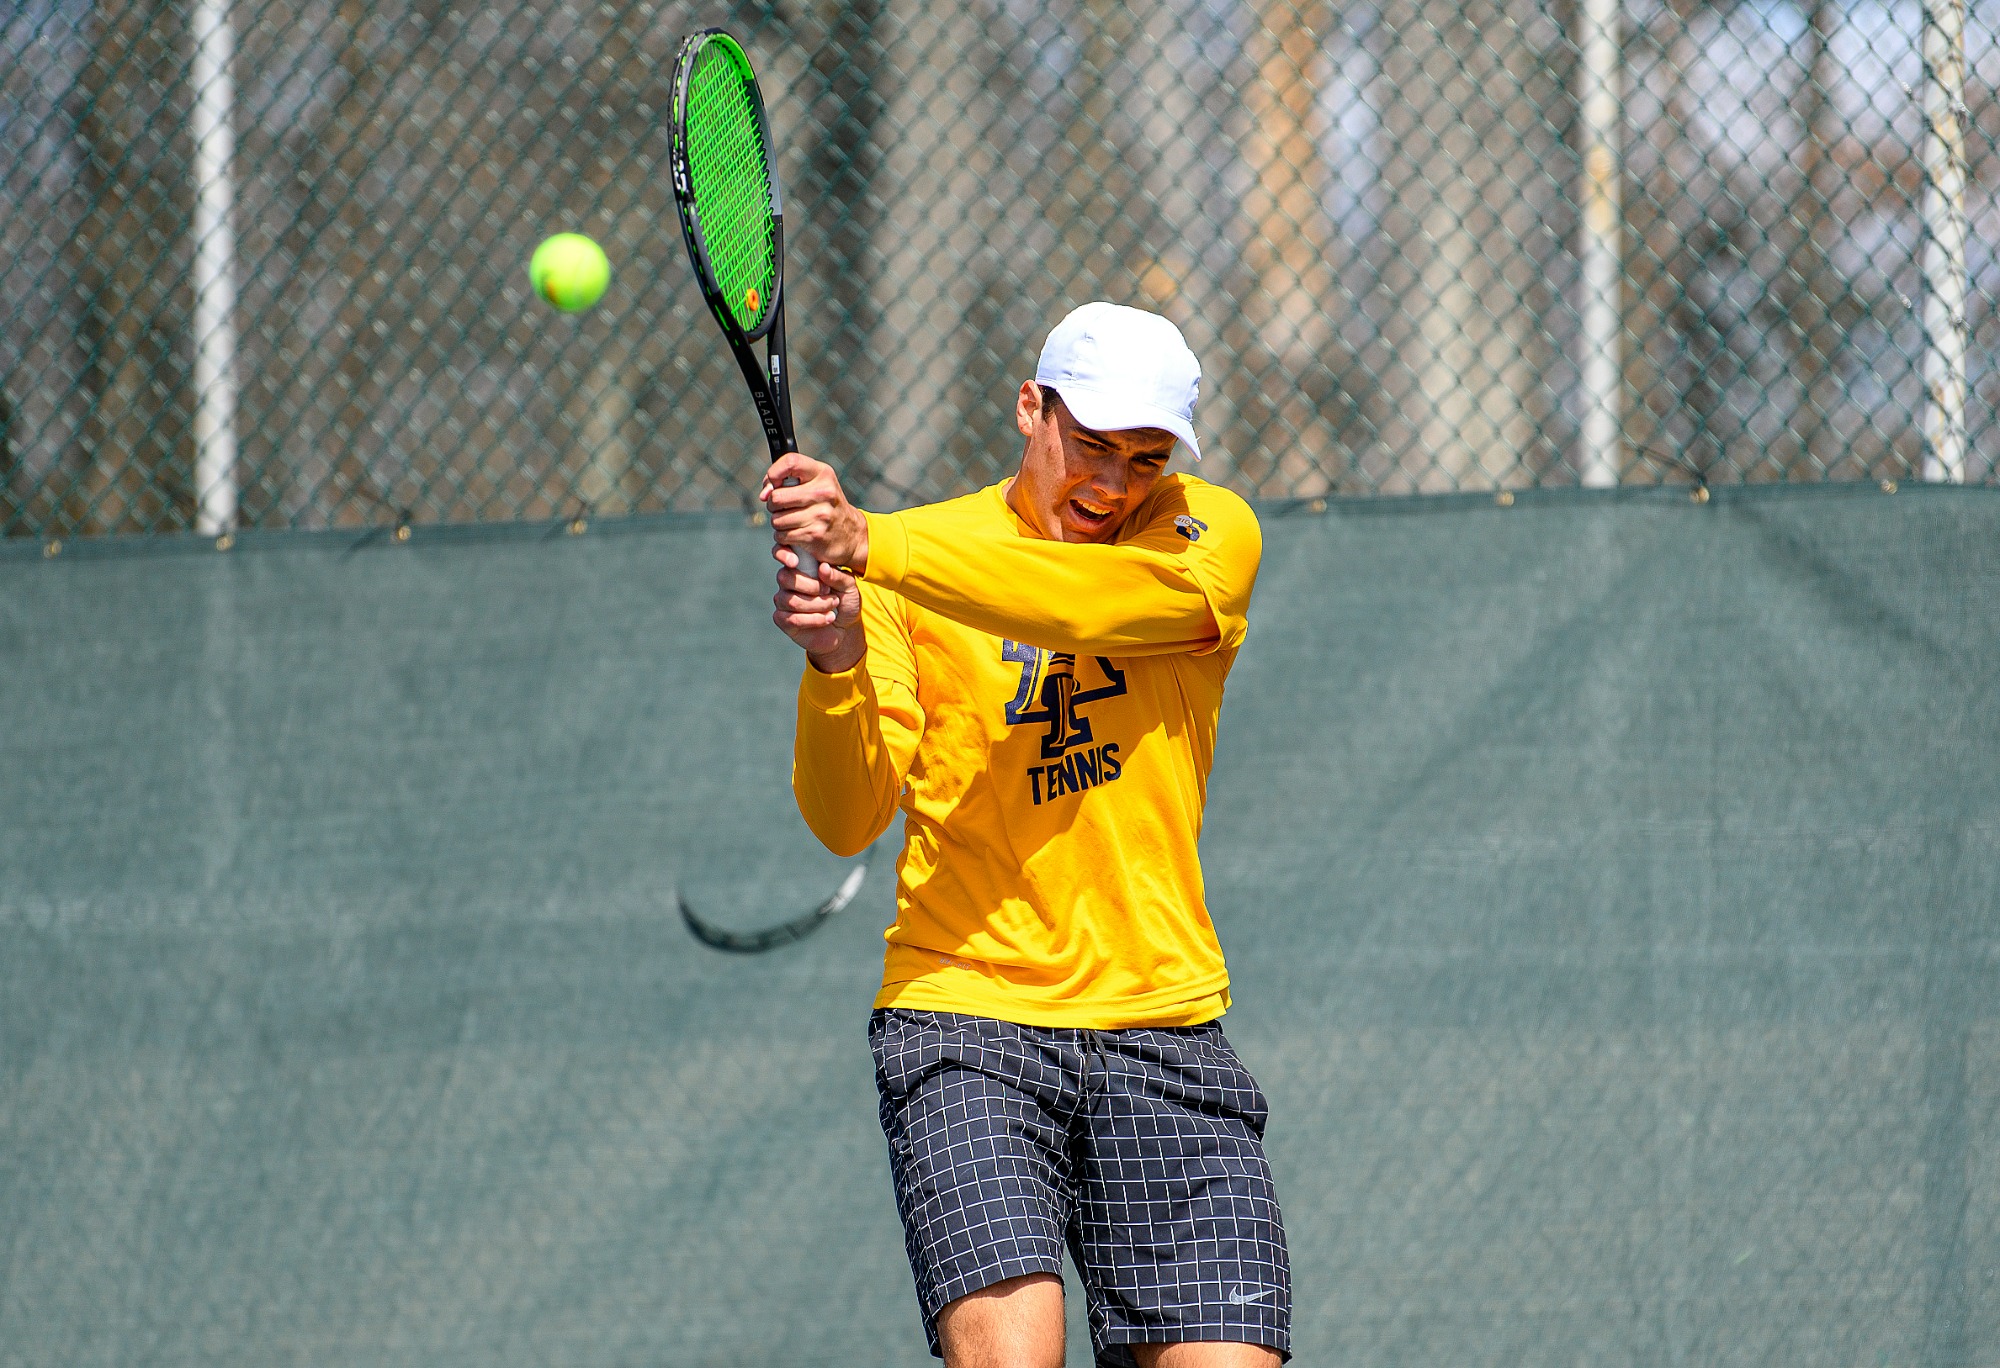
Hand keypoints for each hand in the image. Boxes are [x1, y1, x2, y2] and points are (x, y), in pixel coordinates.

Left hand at [760, 453, 868, 573]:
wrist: (850, 535)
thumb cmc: (825, 506)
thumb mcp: (816, 484)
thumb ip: (787, 480)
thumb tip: (764, 494)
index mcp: (822, 474)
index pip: (790, 462)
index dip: (774, 473)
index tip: (773, 484)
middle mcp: (823, 492)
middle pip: (776, 497)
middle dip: (774, 505)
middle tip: (785, 507)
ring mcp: (820, 515)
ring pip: (776, 519)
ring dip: (779, 524)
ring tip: (795, 522)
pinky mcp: (814, 535)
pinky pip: (782, 536)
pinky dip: (784, 538)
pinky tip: (797, 534)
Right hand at [772, 542, 864, 672]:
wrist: (846, 629)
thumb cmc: (845, 603)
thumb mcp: (849, 587)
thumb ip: (838, 576)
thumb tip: (822, 567)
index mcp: (801, 568)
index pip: (785, 556)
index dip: (784, 555)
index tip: (795, 561)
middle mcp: (788, 583)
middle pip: (784, 578)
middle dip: (811, 586)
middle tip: (829, 592)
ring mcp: (784, 601)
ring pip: (791, 600)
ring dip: (817, 604)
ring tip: (832, 606)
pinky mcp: (783, 620)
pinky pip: (792, 619)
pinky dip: (814, 619)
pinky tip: (827, 619)